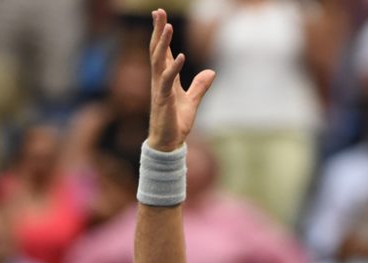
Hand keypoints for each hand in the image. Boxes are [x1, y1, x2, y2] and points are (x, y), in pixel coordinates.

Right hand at [148, 10, 215, 151]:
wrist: (169, 144)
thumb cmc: (176, 123)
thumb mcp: (192, 102)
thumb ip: (200, 86)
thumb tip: (211, 73)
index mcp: (165, 79)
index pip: (162, 51)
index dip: (161, 34)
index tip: (161, 17)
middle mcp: (159, 80)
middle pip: (156, 50)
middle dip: (158, 31)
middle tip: (158, 12)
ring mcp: (159, 89)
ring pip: (158, 60)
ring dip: (163, 43)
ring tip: (167, 25)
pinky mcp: (163, 100)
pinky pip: (168, 80)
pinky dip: (173, 67)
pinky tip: (180, 55)